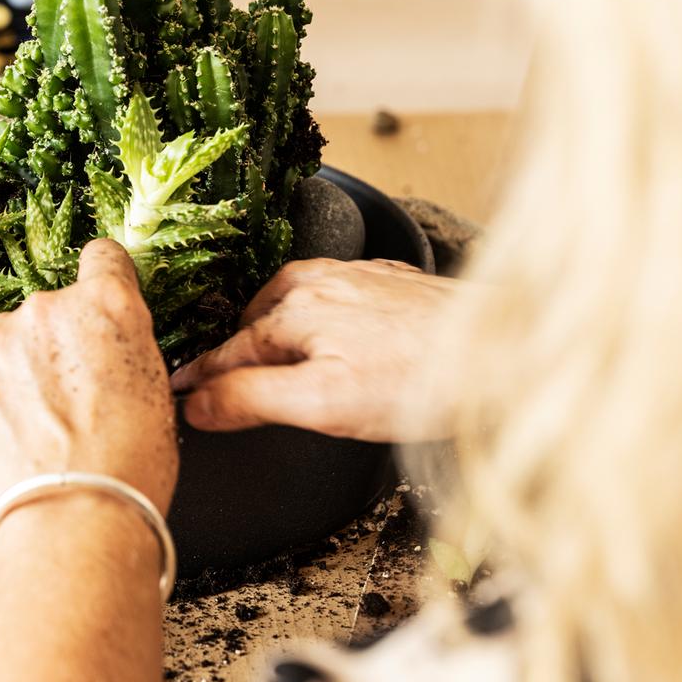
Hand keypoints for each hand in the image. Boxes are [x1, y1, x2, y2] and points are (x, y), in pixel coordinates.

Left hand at [0, 239, 177, 521]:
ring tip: (40, 434)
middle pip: (49, 314)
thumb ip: (125, 350)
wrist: (72, 525)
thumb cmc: (125, 473)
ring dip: (18, 377)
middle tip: (71, 403)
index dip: (102, 282)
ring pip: (8, 349)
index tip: (95, 302)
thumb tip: (109, 351)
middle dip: (56, 348)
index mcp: (108, 307)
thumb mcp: (155, 395)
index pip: (103, 258)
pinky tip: (12, 443)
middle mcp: (47, 311)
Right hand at [171, 257, 464, 442]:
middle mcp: (323, 283)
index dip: (200, 377)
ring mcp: (363, 278)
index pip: (229, 351)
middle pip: (259, 319)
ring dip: (276, 323)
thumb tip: (197, 403)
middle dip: (237, 345)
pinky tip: (335, 330)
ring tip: (268, 349)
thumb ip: (253, 399)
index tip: (173, 390)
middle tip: (218, 376)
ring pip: (298, 298)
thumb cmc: (422, 381)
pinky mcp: (397, 283)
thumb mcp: (324, 403)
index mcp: (296, 310)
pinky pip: (339, 291)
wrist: (508, 350)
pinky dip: (320, 312)